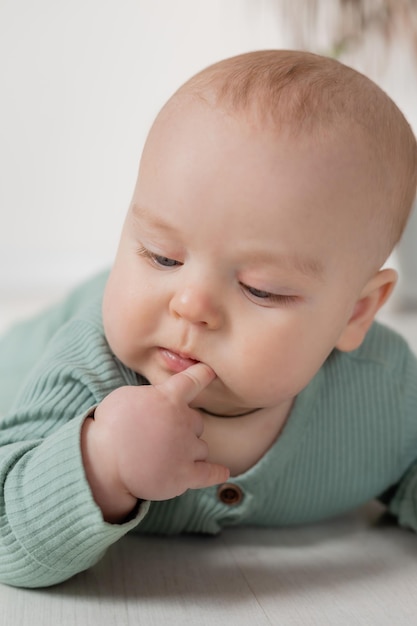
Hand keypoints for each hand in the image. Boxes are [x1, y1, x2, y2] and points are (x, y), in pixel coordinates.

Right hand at [81, 363, 229, 521]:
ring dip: (189, 451)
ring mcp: (186, 448)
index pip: (194, 380)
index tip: (211, 371)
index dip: (204, 374)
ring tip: (164, 457)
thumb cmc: (109, 426)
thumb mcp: (126, 396)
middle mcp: (183, 421)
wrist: (102, 462)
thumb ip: (151, 395)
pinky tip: (221, 472)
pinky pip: (210, 473)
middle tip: (160, 436)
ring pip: (200, 447)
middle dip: (184, 428)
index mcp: (169, 398)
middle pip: (196, 422)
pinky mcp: (185, 475)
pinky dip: (216, 473)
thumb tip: (162, 396)